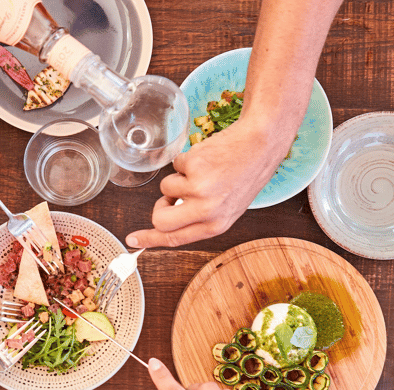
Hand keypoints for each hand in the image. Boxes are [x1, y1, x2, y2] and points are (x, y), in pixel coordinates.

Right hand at [126, 118, 285, 248]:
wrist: (260, 144)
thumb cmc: (245, 174)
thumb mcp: (227, 207)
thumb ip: (198, 218)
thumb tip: (165, 221)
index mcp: (216, 225)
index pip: (175, 239)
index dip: (150, 240)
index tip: (133, 240)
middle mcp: (207, 211)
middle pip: (161, 219)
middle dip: (159, 208)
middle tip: (171, 198)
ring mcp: (199, 188)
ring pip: (166, 188)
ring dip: (178, 178)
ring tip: (203, 171)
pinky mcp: (193, 166)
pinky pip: (174, 166)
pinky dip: (186, 160)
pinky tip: (206, 158)